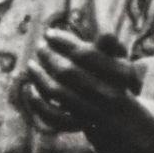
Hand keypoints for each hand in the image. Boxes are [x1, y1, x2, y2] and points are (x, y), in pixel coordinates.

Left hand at [14, 25, 153, 152]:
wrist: (122, 122)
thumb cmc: (114, 83)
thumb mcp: (117, 64)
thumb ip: (106, 47)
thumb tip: (101, 27)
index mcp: (118, 75)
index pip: (85, 54)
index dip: (64, 42)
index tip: (50, 33)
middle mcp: (107, 94)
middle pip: (68, 72)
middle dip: (49, 57)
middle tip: (40, 46)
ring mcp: (92, 112)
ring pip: (57, 92)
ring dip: (39, 76)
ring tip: (31, 64)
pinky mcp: (78, 125)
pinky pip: (52, 115)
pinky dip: (37, 102)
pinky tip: (31, 89)